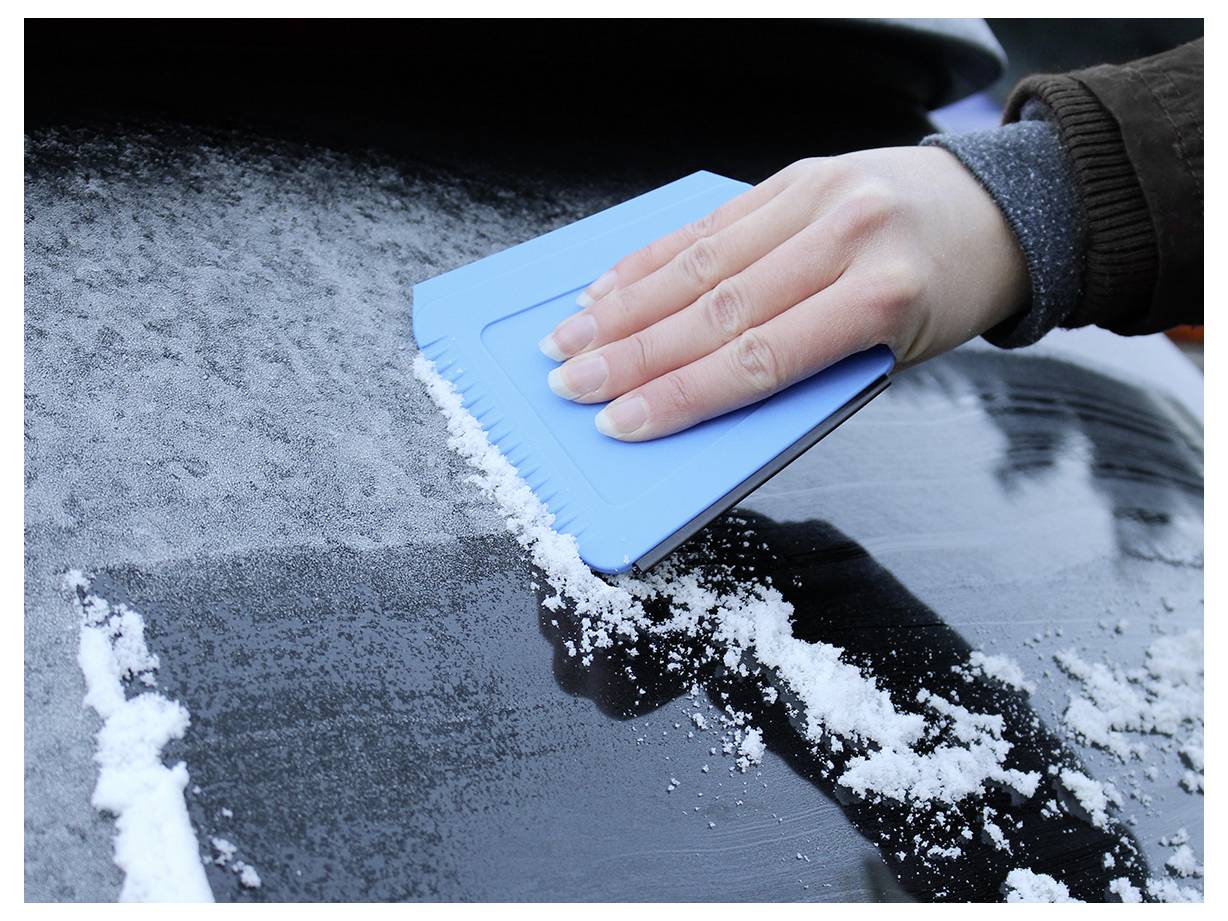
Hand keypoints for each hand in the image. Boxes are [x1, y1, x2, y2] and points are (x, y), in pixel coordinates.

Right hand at [538, 148, 1028, 440]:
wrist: (999, 209)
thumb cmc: (945, 298)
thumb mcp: (894, 356)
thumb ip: (810, 375)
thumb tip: (706, 404)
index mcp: (880, 299)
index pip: (758, 361)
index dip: (681, 396)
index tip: (622, 423)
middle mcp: (844, 240)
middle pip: (714, 310)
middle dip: (631, 353)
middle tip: (571, 383)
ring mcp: (816, 198)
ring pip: (700, 261)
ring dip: (624, 305)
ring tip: (570, 338)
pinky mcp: (795, 175)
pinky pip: (711, 221)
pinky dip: (653, 257)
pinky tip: (608, 285)